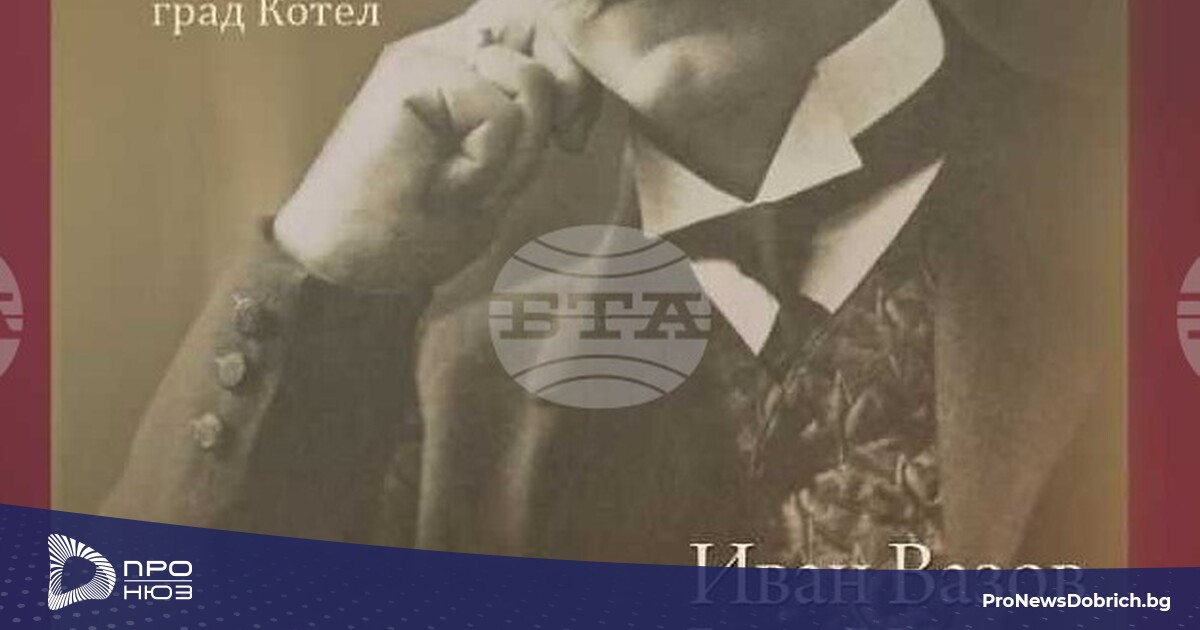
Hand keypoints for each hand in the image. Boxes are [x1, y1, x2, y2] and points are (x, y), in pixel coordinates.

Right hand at [275, 2, 599, 291]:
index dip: (578, 86)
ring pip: (532, 83)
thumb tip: (578, 88)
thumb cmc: (423, 225)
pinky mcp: (411, 73)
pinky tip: (440, 185)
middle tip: (501, 176)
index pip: (555, 38)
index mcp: (474, 60)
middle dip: (554, 117)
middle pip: (553, 42)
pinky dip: (484, 168)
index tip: (568, 141)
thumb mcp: (505, 167)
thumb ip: (539, 117)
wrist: (350, 265)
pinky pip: (501, 116)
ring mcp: (427, 53)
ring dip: (513, 154)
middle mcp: (450, 45)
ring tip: (462, 181)